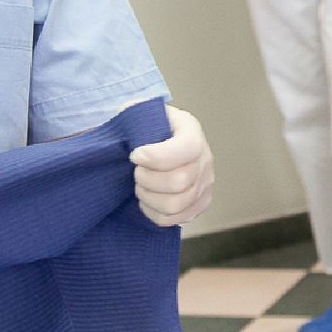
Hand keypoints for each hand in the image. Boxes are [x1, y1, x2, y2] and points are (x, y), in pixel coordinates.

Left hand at [131, 104, 213, 226]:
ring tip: (141, 187)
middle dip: (148, 180)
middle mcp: (205, 157)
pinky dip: (155, 213)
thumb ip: (133, 114)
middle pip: (180, 181)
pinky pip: (176, 219)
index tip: (135, 155)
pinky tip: (148, 200)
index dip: (157, 157)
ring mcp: (206, 183)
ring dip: (149, 198)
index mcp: (191, 130)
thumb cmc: (147, 129)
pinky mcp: (201, 203)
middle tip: (136, 172)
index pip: (186, 148)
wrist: (158, 141)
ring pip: (176, 204)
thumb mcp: (140, 112)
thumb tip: (126, 127)